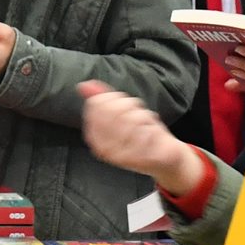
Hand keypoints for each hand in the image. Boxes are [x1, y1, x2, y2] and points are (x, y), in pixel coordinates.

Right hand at [78, 80, 204, 194]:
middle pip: (115, 108)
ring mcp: (120, 156)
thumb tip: (82, 85)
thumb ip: (99, 98)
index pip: (96, 103)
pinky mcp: (139, 159)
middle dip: (130, 105)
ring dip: (144, 116)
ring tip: (146, 125)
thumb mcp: (118, 113)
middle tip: (137, 115)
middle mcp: (103, 148)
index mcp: (93, 137)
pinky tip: (153, 135)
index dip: (113, 97)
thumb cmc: (138, 134)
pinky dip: (153, 128)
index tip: (123, 104)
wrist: (161, 158)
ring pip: (133, 118)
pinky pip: (146, 131)